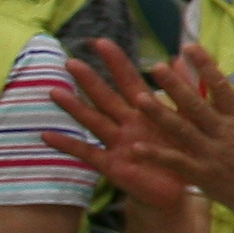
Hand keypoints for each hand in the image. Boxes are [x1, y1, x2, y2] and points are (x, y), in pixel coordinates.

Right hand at [49, 43, 203, 217]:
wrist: (182, 190)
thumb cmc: (183, 152)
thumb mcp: (187, 120)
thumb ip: (184, 91)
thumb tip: (179, 58)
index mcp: (146, 111)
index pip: (130, 81)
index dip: (117, 62)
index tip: (102, 42)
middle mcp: (127, 124)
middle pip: (106, 97)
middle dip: (90, 80)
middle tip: (71, 61)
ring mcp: (117, 143)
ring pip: (93, 121)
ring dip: (74, 107)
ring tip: (54, 91)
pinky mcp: (112, 165)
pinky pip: (87, 154)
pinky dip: (67, 145)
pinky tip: (46, 135)